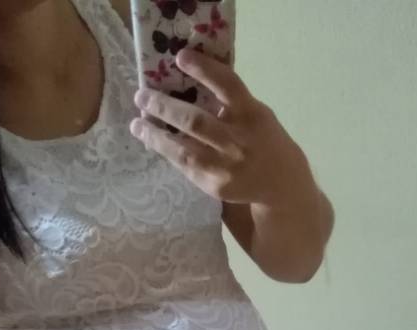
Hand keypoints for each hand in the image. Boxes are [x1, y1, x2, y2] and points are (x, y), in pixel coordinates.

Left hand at [131, 48, 308, 207]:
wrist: (279, 182)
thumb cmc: (260, 138)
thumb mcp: (254, 113)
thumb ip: (229, 101)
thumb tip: (185, 82)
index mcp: (252, 114)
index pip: (228, 86)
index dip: (204, 70)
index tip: (180, 56)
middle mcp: (239, 141)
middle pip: (196, 121)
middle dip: (164, 107)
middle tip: (141, 95)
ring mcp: (226, 167)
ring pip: (184, 150)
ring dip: (156, 135)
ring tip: (137, 123)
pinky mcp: (215, 186)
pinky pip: (185, 167)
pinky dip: (166, 151)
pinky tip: (152, 140)